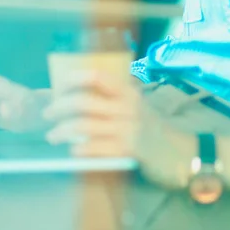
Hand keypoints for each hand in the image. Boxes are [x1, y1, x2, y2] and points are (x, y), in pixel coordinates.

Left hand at [44, 71, 195, 188]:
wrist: (180, 152)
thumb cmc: (154, 128)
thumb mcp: (138, 106)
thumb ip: (115, 99)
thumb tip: (78, 95)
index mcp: (129, 93)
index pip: (98, 77)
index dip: (75, 78)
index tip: (60, 85)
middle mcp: (127, 108)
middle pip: (84, 102)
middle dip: (59, 107)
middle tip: (48, 114)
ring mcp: (127, 130)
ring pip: (84, 125)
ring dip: (62, 130)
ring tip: (53, 136)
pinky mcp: (126, 151)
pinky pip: (94, 148)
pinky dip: (79, 147)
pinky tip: (73, 149)